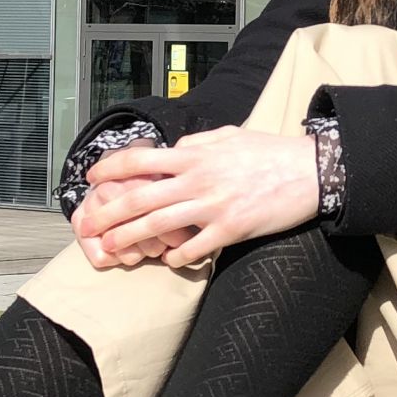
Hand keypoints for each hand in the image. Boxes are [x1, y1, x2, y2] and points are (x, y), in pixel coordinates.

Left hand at [72, 127, 321, 268]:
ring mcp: (213, 207)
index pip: (140, 159)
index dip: (110, 168)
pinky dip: (175, 257)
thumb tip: (175, 149)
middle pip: (139, 197)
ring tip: (110, 249)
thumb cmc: (270, 152)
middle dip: (108, 213)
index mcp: (195, 155)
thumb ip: (198, 143)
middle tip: (86, 225)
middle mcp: (198, 180)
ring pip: (158, 225)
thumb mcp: (229, 135)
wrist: (310, 172)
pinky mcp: (230, 230)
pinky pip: (194, 248)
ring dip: (129, 239)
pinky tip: (166, 260)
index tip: (92, 178)